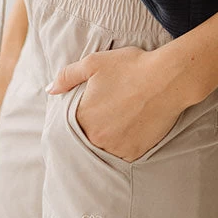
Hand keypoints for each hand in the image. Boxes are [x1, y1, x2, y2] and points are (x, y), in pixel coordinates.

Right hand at [0, 59, 14, 159]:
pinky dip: (6, 119)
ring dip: (3, 130)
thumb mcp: (7, 95)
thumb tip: (7, 139)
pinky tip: (21, 122)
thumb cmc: (9, 64)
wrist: (14, 37)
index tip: (2, 165)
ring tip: (18, 142)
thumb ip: (4, 117)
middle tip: (12, 157)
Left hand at [47, 44, 188, 162]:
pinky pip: (123, 154)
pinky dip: (125, 144)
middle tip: (109, 112)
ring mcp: (117, 149)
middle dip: (95, 127)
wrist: (168, 78)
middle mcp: (97, 139)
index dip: (80, 116)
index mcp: (83, 118)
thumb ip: (67, 76)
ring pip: (105, 148)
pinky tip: (133, 127)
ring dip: (109, 138)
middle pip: (88, 138)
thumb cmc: (131, 67)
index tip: (90, 109)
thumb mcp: (94, 63)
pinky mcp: (136, 154)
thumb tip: (49, 90)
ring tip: (121, 119)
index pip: (72, 125)